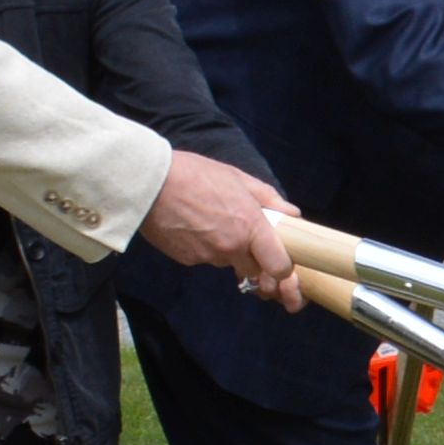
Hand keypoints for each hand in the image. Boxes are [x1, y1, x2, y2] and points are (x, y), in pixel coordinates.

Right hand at [139, 149, 304, 297]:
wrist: (150, 184)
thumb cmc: (196, 174)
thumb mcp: (238, 178)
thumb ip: (269, 199)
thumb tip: (293, 214)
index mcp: (251, 226)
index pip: (280, 267)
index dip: (282, 269)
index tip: (279, 261)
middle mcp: (232, 247)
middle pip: (254, 270)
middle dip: (254, 260)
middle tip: (243, 238)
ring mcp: (208, 257)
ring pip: (227, 262)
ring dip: (227, 250)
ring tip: (211, 222)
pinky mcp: (188, 261)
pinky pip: (204, 259)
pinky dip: (204, 248)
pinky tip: (193, 227)